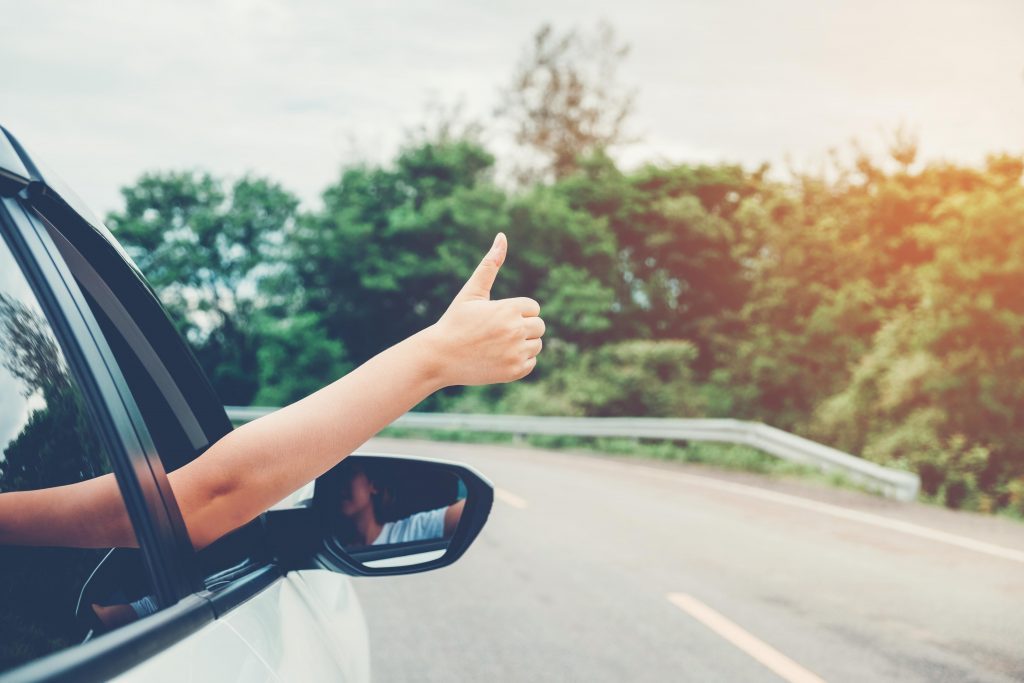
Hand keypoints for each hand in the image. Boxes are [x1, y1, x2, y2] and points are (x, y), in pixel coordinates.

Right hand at [428, 233, 544, 386]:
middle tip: (498, 332)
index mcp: (509, 308)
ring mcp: (515, 353)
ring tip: (497, 345)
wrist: (439, 357)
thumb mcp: (471, 292)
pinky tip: (498, 357)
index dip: (516, 312)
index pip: (533, 308)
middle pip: (539, 326)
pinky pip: (531, 363)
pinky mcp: (513, 372)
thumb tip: (502, 236)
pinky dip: (518, 361)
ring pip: (537, 345)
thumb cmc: (455, 321)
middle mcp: (515, 330)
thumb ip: (490, 264)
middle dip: (523, 327)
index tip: (497, 317)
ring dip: (522, 344)